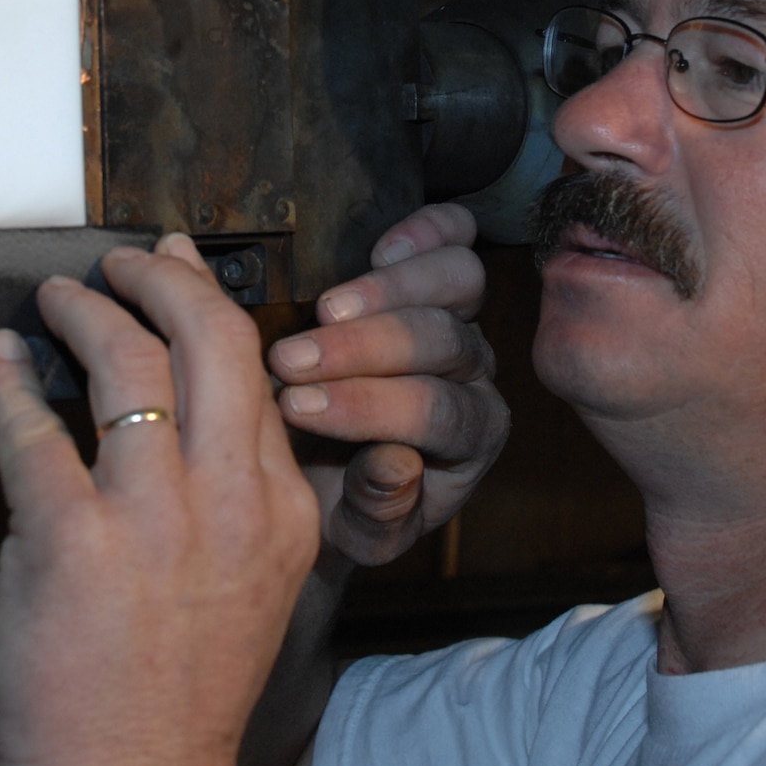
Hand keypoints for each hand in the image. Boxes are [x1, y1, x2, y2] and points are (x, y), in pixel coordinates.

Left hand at [0, 234, 319, 765]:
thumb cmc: (178, 694)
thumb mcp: (248, 583)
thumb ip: (229, 492)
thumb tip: (179, 397)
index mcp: (280, 511)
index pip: (255, 369)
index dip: (208, 301)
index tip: (178, 270)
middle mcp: (229, 503)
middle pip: (208, 338)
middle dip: (158, 279)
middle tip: (121, 264)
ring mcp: (151, 521)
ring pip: (126, 360)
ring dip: (83, 310)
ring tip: (57, 300)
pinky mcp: (69, 543)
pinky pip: (33, 428)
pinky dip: (9, 379)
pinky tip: (0, 361)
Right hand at [267, 204, 508, 568]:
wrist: (328, 467)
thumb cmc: (344, 502)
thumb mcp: (359, 534)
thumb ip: (381, 512)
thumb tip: (395, 464)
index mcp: (472, 439)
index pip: (436, 413)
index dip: (367, 407)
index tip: (296, 406)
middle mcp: (475, 374)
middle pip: (444, 342)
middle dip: (363, 350)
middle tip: (290, 360)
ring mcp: (460, 317)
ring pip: (458, 283)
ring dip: (387, 290)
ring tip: (324, 308)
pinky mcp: (436, 274)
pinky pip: (454, 237)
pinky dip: (424, 231)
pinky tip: (378, 245)